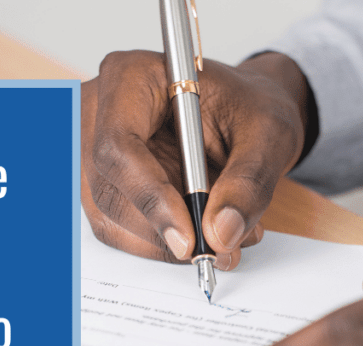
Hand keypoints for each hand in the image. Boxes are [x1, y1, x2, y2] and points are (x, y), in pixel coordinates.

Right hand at [81, 51, 311, 268]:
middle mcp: (98, 113)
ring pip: (111, 217)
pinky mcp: (105, 185)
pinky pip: (120, 229)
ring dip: (166, 243)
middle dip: (163, 230)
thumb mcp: (268, 134)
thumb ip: (248, 181)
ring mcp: (93, 152)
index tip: (189, 238)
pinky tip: (203, 233)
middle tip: (218, 250)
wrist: (242, 113)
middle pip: (110, 189)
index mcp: (130, 78)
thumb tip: (220, 233)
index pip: (119, 145)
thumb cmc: (249, 107)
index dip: (150, 197)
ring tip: (225, 240)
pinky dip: (162, 243)